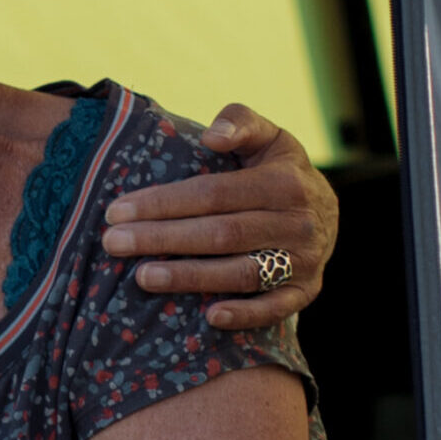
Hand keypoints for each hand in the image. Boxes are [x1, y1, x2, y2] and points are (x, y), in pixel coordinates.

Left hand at [100, 103, 336, 330]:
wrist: (327, 210)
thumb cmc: (278, 169)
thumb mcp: (267, 136)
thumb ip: (240, 122)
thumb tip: (212, 136)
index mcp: (283, 182)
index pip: (213, 194)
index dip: (163, 203)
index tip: (118, 211)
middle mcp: (297, 223)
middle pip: (220, 234)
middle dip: (162, 238)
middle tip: (113, 243)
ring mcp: (304, 260)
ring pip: (242, 272)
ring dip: (190, 278)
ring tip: (142, 277)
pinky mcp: (307, 291)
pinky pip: (276, 308)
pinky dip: (245, 314)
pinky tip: (208, 317)